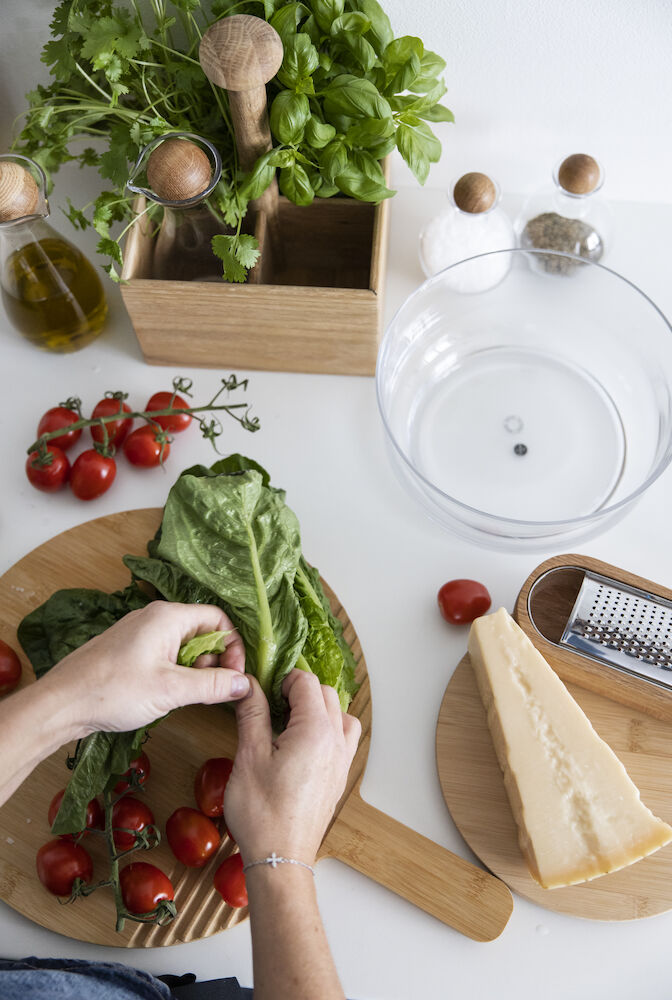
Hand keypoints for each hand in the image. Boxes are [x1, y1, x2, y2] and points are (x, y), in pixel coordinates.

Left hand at [41, 600, 248, 736]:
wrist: (62, 703)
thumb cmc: (113, 690)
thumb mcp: (171, 689)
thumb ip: (213, 685)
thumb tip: (245, 684)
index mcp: (168, 616)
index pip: (218, 619)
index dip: (233, 647)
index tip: (234, 676)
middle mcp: (155, 617)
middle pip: (203, 631)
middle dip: (213, 661)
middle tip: (209, 690)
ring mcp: (141, 632)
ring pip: (184, 645)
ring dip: (194, 670)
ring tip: (185, 695)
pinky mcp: (130, 649)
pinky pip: (166, 653)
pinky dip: (175, 672)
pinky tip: (167, 693)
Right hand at [224, 669, 360, 865]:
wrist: (280, 858)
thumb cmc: (262, 812)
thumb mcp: (249, 756)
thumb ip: (252, 714)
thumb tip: (249, 685)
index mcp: (316, 731)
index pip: (306, 682)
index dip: (283, 679)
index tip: (263, 687)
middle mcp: (336, 741)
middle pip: (326, 694)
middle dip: (300, 690)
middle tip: (271, 701)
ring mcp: (342, 760)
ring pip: (340, 714)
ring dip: (319, 708)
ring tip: (290, 719)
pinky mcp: (339, 776)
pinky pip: (344, 738)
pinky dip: (328, 728)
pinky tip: (302, 742)